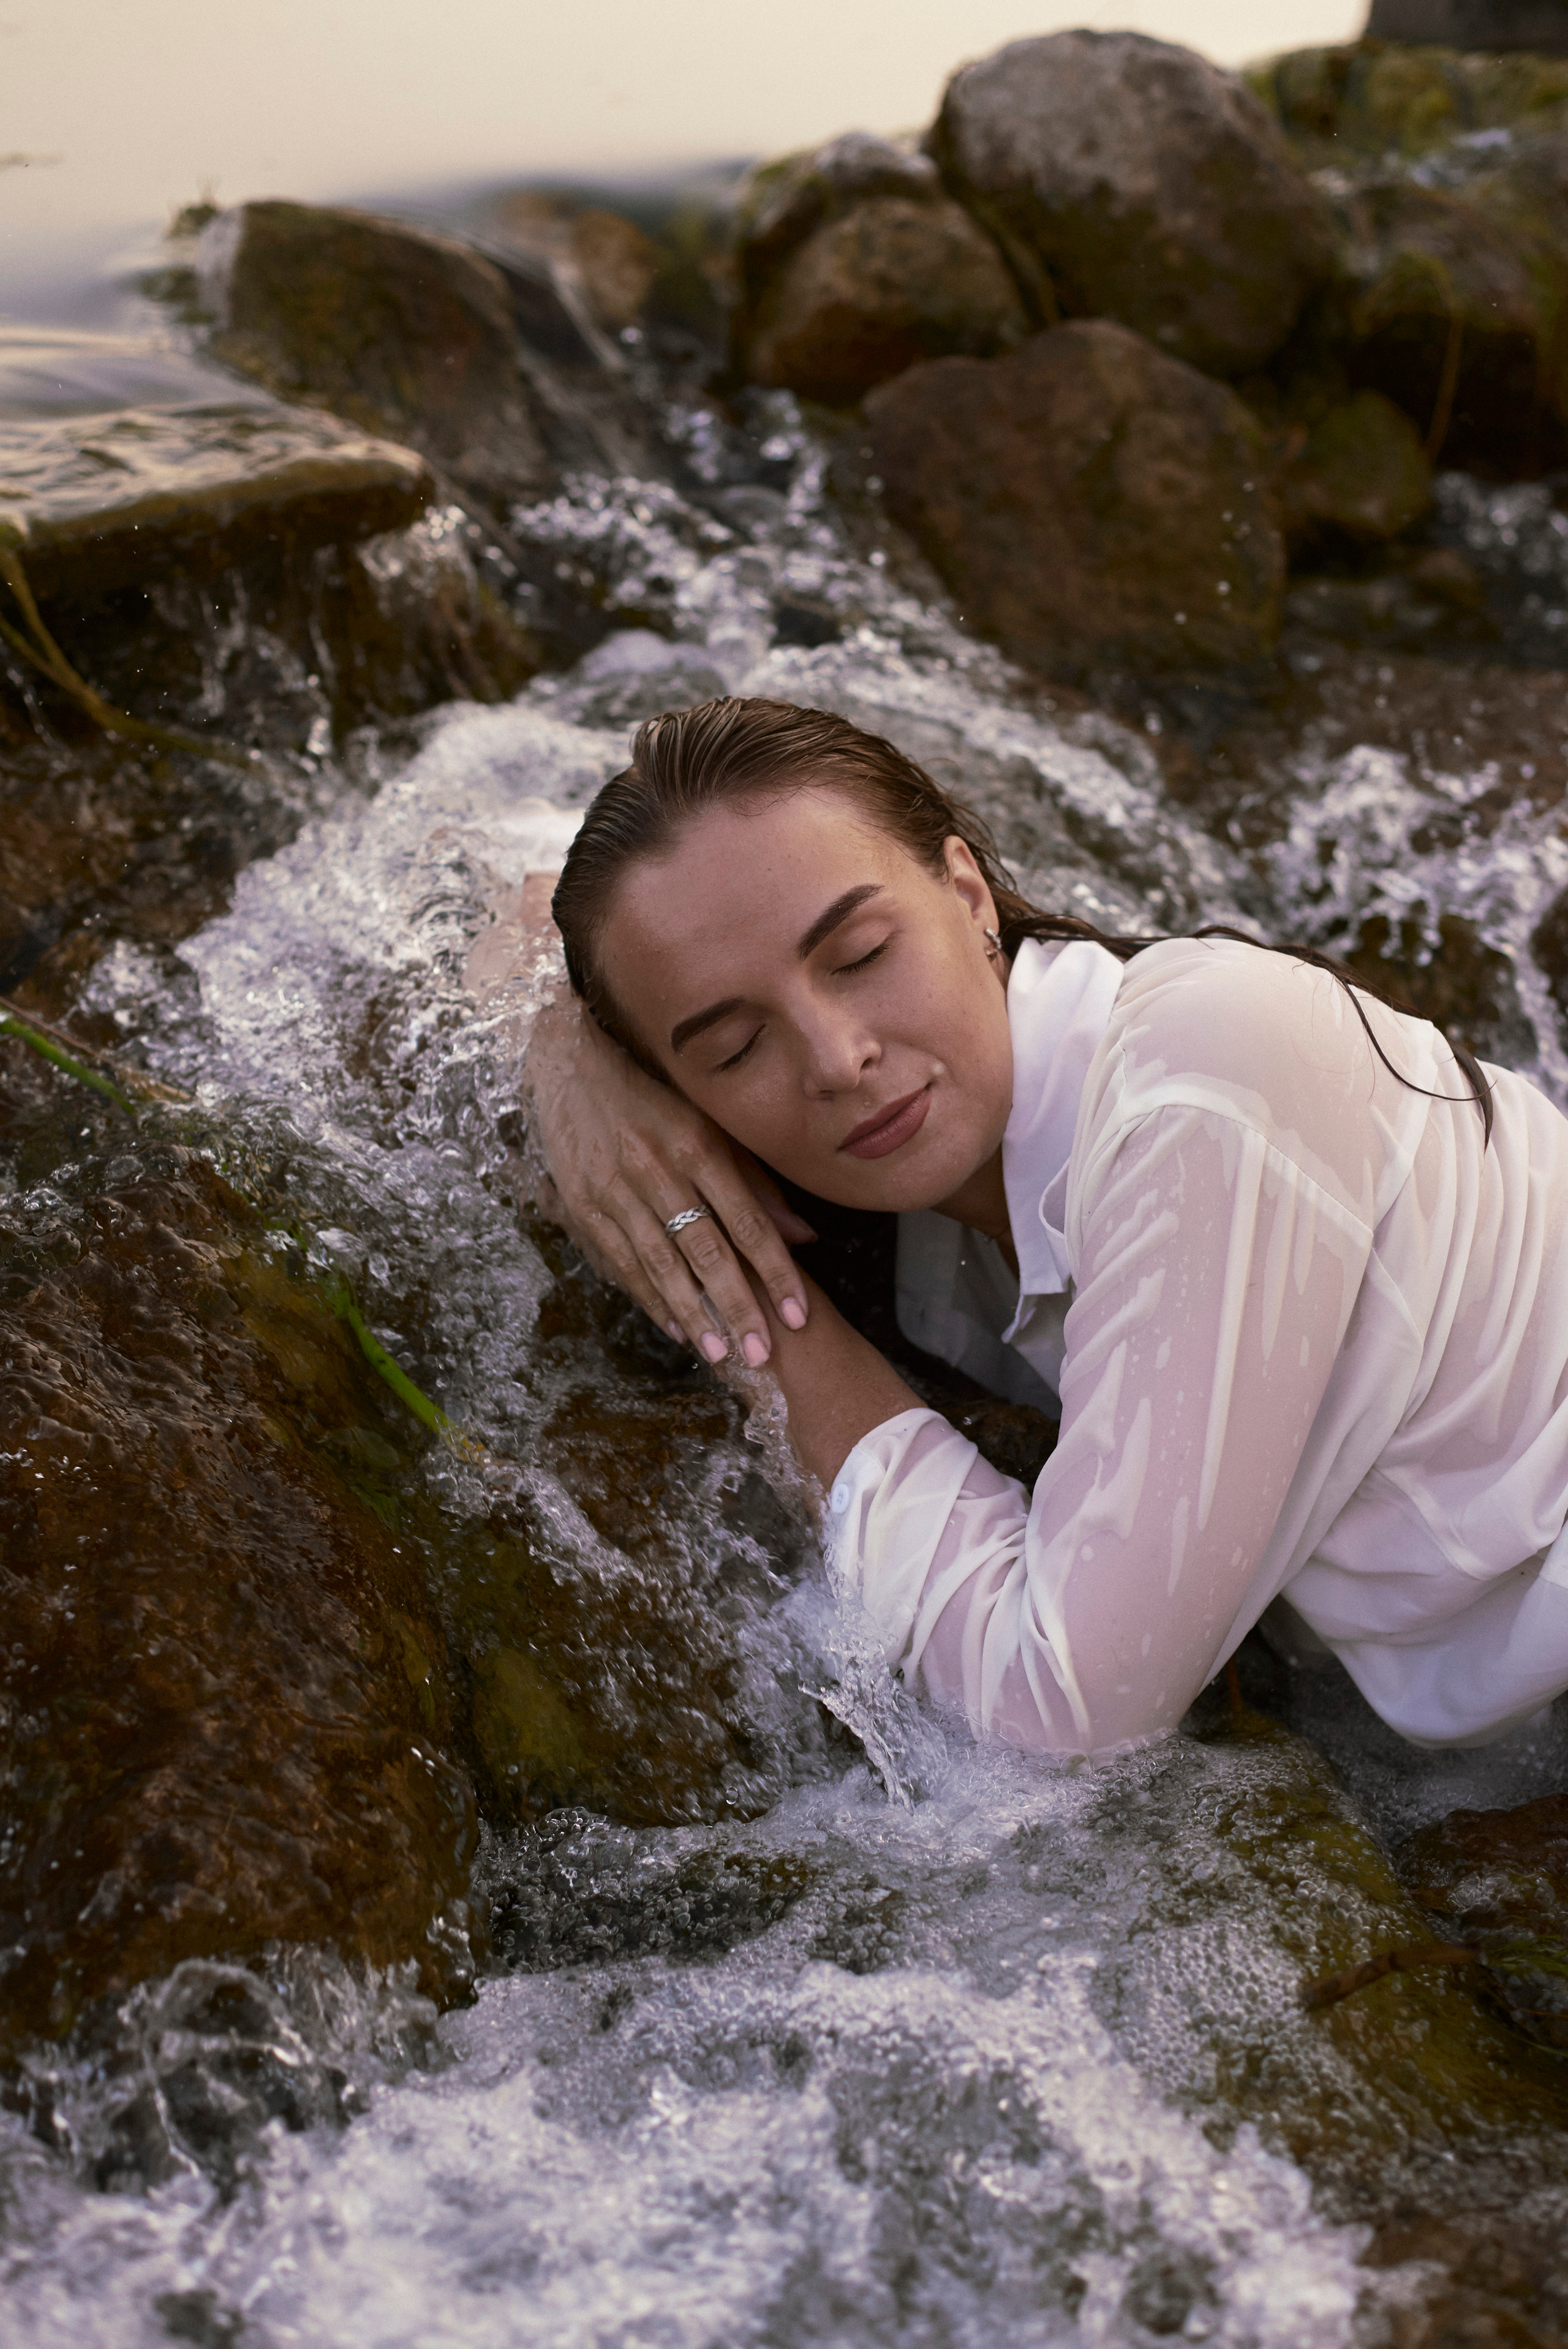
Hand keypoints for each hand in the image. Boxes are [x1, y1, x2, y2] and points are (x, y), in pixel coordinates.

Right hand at [522, 986, 815, 1365]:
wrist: (571, 1067)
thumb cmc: (656, 1098)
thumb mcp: (713, 1127)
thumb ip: (758, 1182)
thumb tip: (805, 1238)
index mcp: (698, 1144)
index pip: (748, 1219)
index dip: (776, 1271)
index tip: (799, 1315)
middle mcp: (659, 1168)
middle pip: (707, 1249)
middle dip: (737, 1306)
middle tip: (763, 1355)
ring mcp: (616, 1190)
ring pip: (662, 1263)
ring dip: (693, 1314)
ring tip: (721, 1354)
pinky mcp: (584, 1205)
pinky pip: (621, 1261)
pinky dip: (649, 1297)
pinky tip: (674, 1327)